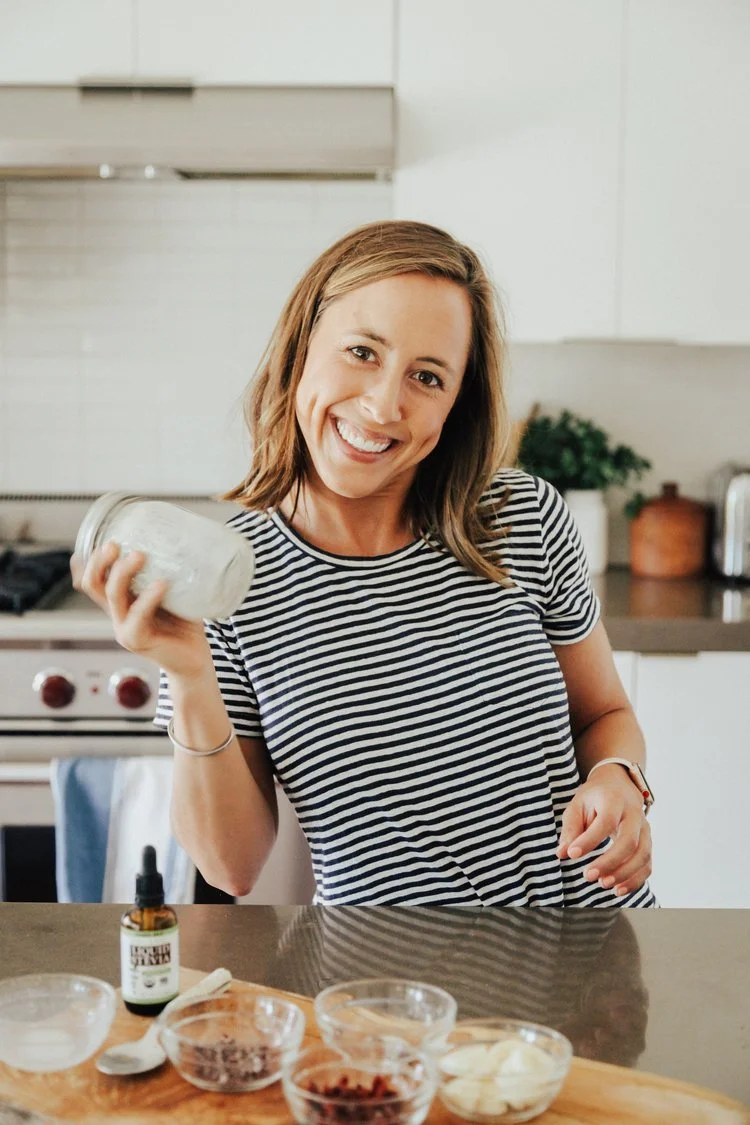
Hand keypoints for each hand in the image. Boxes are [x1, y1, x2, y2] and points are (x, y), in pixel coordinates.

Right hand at [72, 542, 212, 681]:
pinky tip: (162, 584)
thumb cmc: (185, 625)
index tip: (99, 540)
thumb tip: (187, 538)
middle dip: (100, 561)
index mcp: (123, 600)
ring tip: (140, 555)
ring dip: (122, 573)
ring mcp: (124, 627)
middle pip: (93, 584)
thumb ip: (174, 573)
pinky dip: (148, 598)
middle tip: (115, 543)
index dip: (88, 562)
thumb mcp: (176, 594)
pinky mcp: (137, 640)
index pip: (95, 580)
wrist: (194, 661)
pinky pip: (137, 616)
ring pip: (112, 596)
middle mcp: (118, 613)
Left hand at [556, 764, 651, 895]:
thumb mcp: (578, 804)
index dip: (589, 840)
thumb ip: (571, 828)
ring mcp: (644, 829)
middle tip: (588, 876)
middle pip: (629, 842)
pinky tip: (618, 889)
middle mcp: (634, 814)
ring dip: (624, 874)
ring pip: (642, 855)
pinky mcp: (648, 842)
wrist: (619, 785)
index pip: (606, 822)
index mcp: (614, 800)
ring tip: (602, 884)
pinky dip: (635, 880)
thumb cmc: (595, 797)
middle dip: (610, 862)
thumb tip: (563, 853)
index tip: (572, 855)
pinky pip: (647, 865)